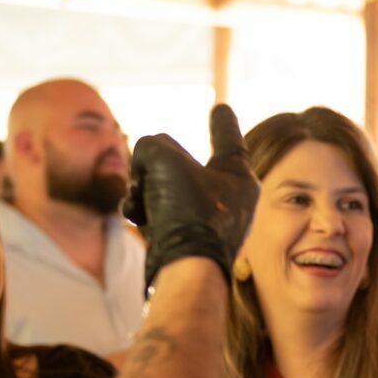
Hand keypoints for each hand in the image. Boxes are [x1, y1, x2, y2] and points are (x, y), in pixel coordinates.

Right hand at [124, 104, 257, 288]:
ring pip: (164, 186)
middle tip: (147, 174)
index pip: (229, 139)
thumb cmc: (186, 211)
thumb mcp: (163, 157)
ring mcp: (207, 222)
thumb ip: (151, 146)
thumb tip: (146, 168)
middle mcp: (228, 200)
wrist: (184, 268)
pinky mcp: (186, 239)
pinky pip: (159, 212)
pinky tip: (138, 217)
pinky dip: (144, 211)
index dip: (222, 123)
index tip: (221, 109)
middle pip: (182, 163)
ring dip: (143, 189)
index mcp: (239, 178)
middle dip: (156, 167)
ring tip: (141, 201)